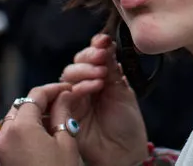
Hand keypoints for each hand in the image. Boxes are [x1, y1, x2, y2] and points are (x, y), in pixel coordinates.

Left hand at [0, 83, 78, 165]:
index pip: (35, 95)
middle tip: (64, 101)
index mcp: (21, 128)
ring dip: (35, 113)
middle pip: (22, 105)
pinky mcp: (3, 156)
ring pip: (16, 118)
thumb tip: (65, 96)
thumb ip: (63, 113)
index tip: (68, 89)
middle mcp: (5, 134)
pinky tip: (47, 131)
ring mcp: (2, 147)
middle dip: (42, 100)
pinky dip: (28, 126)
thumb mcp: (66, 141)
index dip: (54, 89)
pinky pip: (13, 132)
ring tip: (57, 117)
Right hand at [60, 33, 147, 165]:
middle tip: (101, 57)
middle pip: (77, 63)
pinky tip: (95, 86)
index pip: (92, 56)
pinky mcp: (65, 112)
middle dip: (89, 56)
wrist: (124, 152)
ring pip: (68, 75)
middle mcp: (85, 86)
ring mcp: (74, 98)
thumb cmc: (126, 124)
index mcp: (101, 78)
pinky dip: (80, 86)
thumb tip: (107, 44)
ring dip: (84, 70)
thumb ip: (113, 70)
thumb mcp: (123, 92)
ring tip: (101, 74)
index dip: (96, 45)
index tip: (104, 40)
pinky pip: (66, 94)